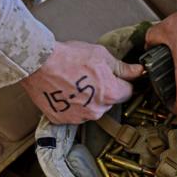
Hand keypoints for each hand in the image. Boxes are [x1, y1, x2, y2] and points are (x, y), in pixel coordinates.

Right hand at [21, 41, 142, 123]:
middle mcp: (97, 110)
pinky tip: (64, 91)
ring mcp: (79, 117)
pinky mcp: (63, 120)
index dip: (121, 82)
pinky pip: (73, 114)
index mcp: (110, 94)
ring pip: (92, 109)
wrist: (37, 63)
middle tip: (88, 76)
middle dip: (103, 91)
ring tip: (74, 83)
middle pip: (109, 102)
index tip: (113, 77)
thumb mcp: (101, 56)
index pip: (127, 92)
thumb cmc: (68, 57)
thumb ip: (122, 68)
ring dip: (87, 100)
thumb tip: (138, 71)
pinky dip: (71, 106)